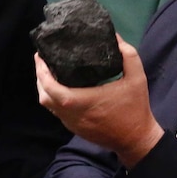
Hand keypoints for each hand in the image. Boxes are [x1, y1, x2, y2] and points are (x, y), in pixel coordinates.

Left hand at [35, 35, 164, 167]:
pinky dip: (54, 99)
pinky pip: (57, 112)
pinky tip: (61, 88)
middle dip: (39, 77)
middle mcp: (71, 114)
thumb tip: (116, 38)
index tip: (40, 56)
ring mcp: (71, 124)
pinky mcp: (75, 129)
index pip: (50, 87)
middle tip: (43, 61)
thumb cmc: (135, 108)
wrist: (136, 139)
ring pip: (49, 106)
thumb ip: (128, 55)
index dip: (41, 71)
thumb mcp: (137, 78)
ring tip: (49, 72)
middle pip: (44, 96)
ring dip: (45, 89)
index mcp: (81, 101)